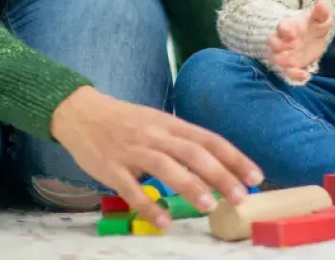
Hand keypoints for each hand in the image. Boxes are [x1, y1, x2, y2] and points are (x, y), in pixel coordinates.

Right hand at [51, 86, 262, 231]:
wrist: (79, 111)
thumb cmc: (123, 120)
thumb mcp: (156, 122)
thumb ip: (180, 141)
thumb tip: (214, 165)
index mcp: (169, 123)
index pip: (208, 138)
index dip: (234, 157)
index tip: (256, 176)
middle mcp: (154, 134)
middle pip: (193, 152)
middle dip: (220, 174)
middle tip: (241, 196)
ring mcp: (131, 151)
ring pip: (166, 166)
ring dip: (190, 186)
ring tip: (211, 206)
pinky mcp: (110, 168)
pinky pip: (131, 189)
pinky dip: (148, 206)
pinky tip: (164, 222)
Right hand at [266, 2, 332, 82]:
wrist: (311, 39)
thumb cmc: (312, 26)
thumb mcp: (319, 20)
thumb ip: (320, 14)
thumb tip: (321, 4)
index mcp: (288, 27)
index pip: (280, 27)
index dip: (284, 31)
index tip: (293, 34)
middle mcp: (282, 40)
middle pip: (272, 42)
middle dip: (280, 45)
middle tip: (294, 45)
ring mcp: (285, 54)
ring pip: (275, 58)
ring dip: (282, 61)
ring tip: (293, 62)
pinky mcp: (291, 66)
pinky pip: (288, 72)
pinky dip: (294, 75)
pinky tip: (305, 75)